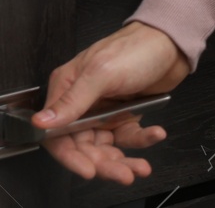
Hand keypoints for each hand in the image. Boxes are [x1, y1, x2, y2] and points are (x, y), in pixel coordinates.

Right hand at [33, 21, 190, 183]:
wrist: (173, 40)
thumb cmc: (137, 47)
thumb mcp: (102, 72)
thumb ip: (73, 100)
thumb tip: (41, 122)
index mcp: (67, 88)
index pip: (57, 133)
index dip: (71, 156)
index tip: (88, 170)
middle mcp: (82, 102)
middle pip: (83, 145)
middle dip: (102, 163)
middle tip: (121, 174)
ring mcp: (104, 110)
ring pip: (106, 146)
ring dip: (122, 159)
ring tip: (138, 167)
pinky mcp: (125, 113)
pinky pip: (128, 135)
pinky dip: (141, 140)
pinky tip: (155, 135)